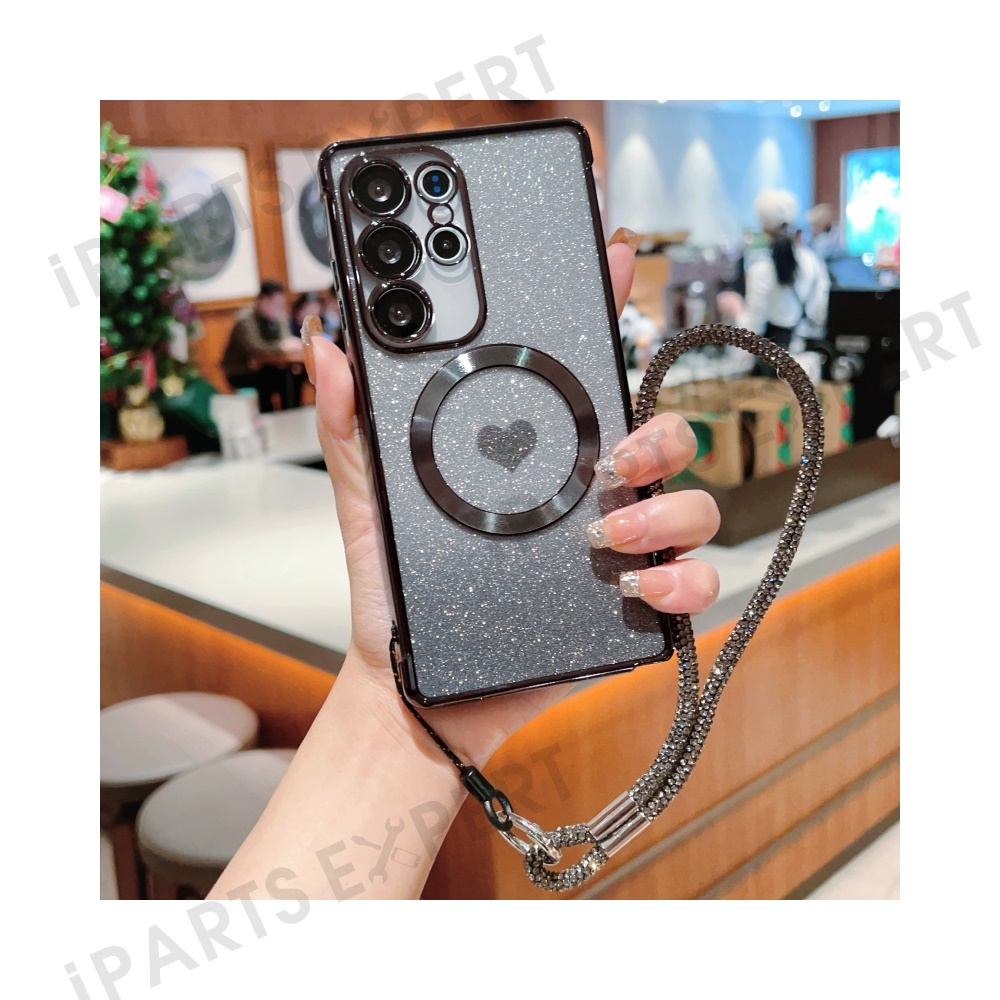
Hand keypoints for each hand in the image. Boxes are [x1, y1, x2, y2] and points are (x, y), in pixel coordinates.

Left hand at [307, 228, 720, 767]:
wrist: (416, 689)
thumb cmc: (399, 594)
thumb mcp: (370, 505)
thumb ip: (353, 429)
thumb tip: (330, 348)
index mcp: (538, 460)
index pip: (583, 378)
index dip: (606, 311)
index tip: (608, 257)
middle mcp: (590, 496)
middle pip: (662, 434)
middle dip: (659, 431)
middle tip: (615, 454)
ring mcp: (619, 551)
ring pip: (692, 504)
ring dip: (667, 511)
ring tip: (607, 535)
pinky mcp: (633, 610)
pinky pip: (692, 584)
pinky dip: (682, 582)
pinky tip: (638, 589)